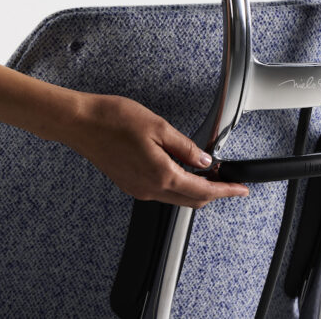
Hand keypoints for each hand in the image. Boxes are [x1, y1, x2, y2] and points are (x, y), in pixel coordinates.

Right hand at [51, 93, 248, 207]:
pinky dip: (178, 185)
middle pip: (191, 200)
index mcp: (161, 175)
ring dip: (196, 190)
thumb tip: (204, 160)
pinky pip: (161, 192)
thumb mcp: (159, 127)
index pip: (203, 191)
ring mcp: (137, 189)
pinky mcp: (129, 183)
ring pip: (176, 198)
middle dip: (214, 193)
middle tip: (229, 181)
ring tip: (209, 173)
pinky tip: (182, 170)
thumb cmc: (113, 120)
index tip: (241, 189)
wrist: (79, 123)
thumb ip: (185, 147)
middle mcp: (149, 189)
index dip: (226, 191)